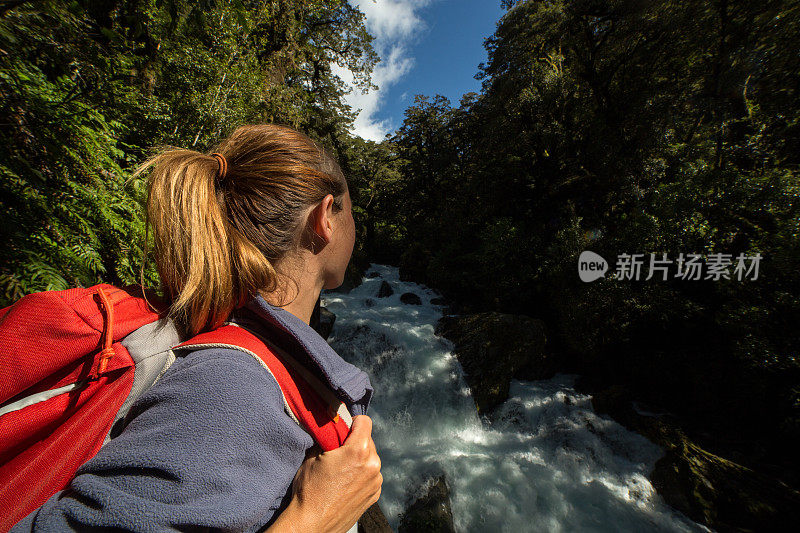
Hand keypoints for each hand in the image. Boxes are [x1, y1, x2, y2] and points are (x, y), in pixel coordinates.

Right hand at [267, 415, 382, 532]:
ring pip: (371, 458)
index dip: (352, 423)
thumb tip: (331, 428)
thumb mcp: (312, 456)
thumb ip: (327, 438)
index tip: (343, 430)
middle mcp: (373, 465)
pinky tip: (346, 484)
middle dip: (354, 442)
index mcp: (358, 451)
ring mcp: (376, 481)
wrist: (311, 524)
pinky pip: (371, 475)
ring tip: (341, 472)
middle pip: (368, 440)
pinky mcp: (375, 495)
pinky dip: (362, 475)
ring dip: (360, 460)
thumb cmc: (309, 491)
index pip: (365, 421)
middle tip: (337, 453)